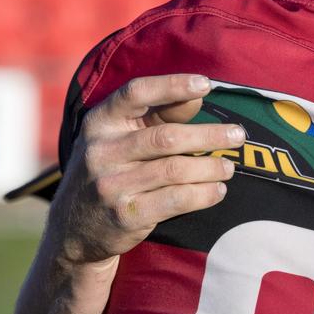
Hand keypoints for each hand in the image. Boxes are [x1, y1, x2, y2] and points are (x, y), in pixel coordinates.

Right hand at [16, 74, 245, 313]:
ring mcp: (110, 185)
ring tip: (229, 167)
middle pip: (166, 137)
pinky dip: (203, 194)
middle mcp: (101, 151)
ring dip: (210, 167)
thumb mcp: (121, 136)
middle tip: (239, 135)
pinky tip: (218, 191)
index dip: (172, 86)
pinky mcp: (125, 216)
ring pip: (175, 170)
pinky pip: (176, 200)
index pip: (136, 93)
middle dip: (209, 135)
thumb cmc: (112, 168)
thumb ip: (158, 114)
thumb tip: (198, 96)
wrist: (75, 229)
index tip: (206, 84)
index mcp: (99, 122)